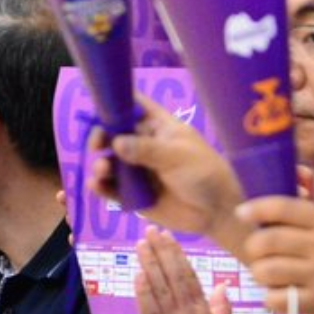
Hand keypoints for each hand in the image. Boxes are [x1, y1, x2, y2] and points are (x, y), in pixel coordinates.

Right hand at [90, 99, 244, 248]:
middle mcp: (144, 145)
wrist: (217, 211)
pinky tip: (96, 185)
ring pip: (111, 162)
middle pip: (114, 134)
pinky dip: (101, 186)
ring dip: (101, 164)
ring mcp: (138, 170)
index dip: (115, 103)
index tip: (99, 109)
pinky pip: (112, 188)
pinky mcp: (134, 194)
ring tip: (103, 170)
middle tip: (96, 146)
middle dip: (101, 137)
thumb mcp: (178, 155)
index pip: (134, 106)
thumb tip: (116, 142)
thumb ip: (147, 149)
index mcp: (158, 126)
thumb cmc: (204, 173)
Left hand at [136, 229, 232, 313]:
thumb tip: (223, 286)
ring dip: (151, 264)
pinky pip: (150, 310)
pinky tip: (138, 274)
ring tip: (142, 244)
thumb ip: (221, 310)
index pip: (189, 275)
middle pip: (174, 276)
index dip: (176, 254)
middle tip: (151, 231)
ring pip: (161, 288)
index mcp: (204, 311)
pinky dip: (144, 291)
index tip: (167, 235)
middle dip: (162, 251)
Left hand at [235, 196, 313, 313]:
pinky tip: (280, 296)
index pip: (284, 207)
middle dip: (254, 247)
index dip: (258, 208)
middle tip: (258, 255)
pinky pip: (277, 299)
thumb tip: (276, 213)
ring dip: (261, 274)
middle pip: (267, 240)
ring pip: (267, 270)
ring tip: (269, 277)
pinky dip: (272, 298)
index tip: (242, 212)